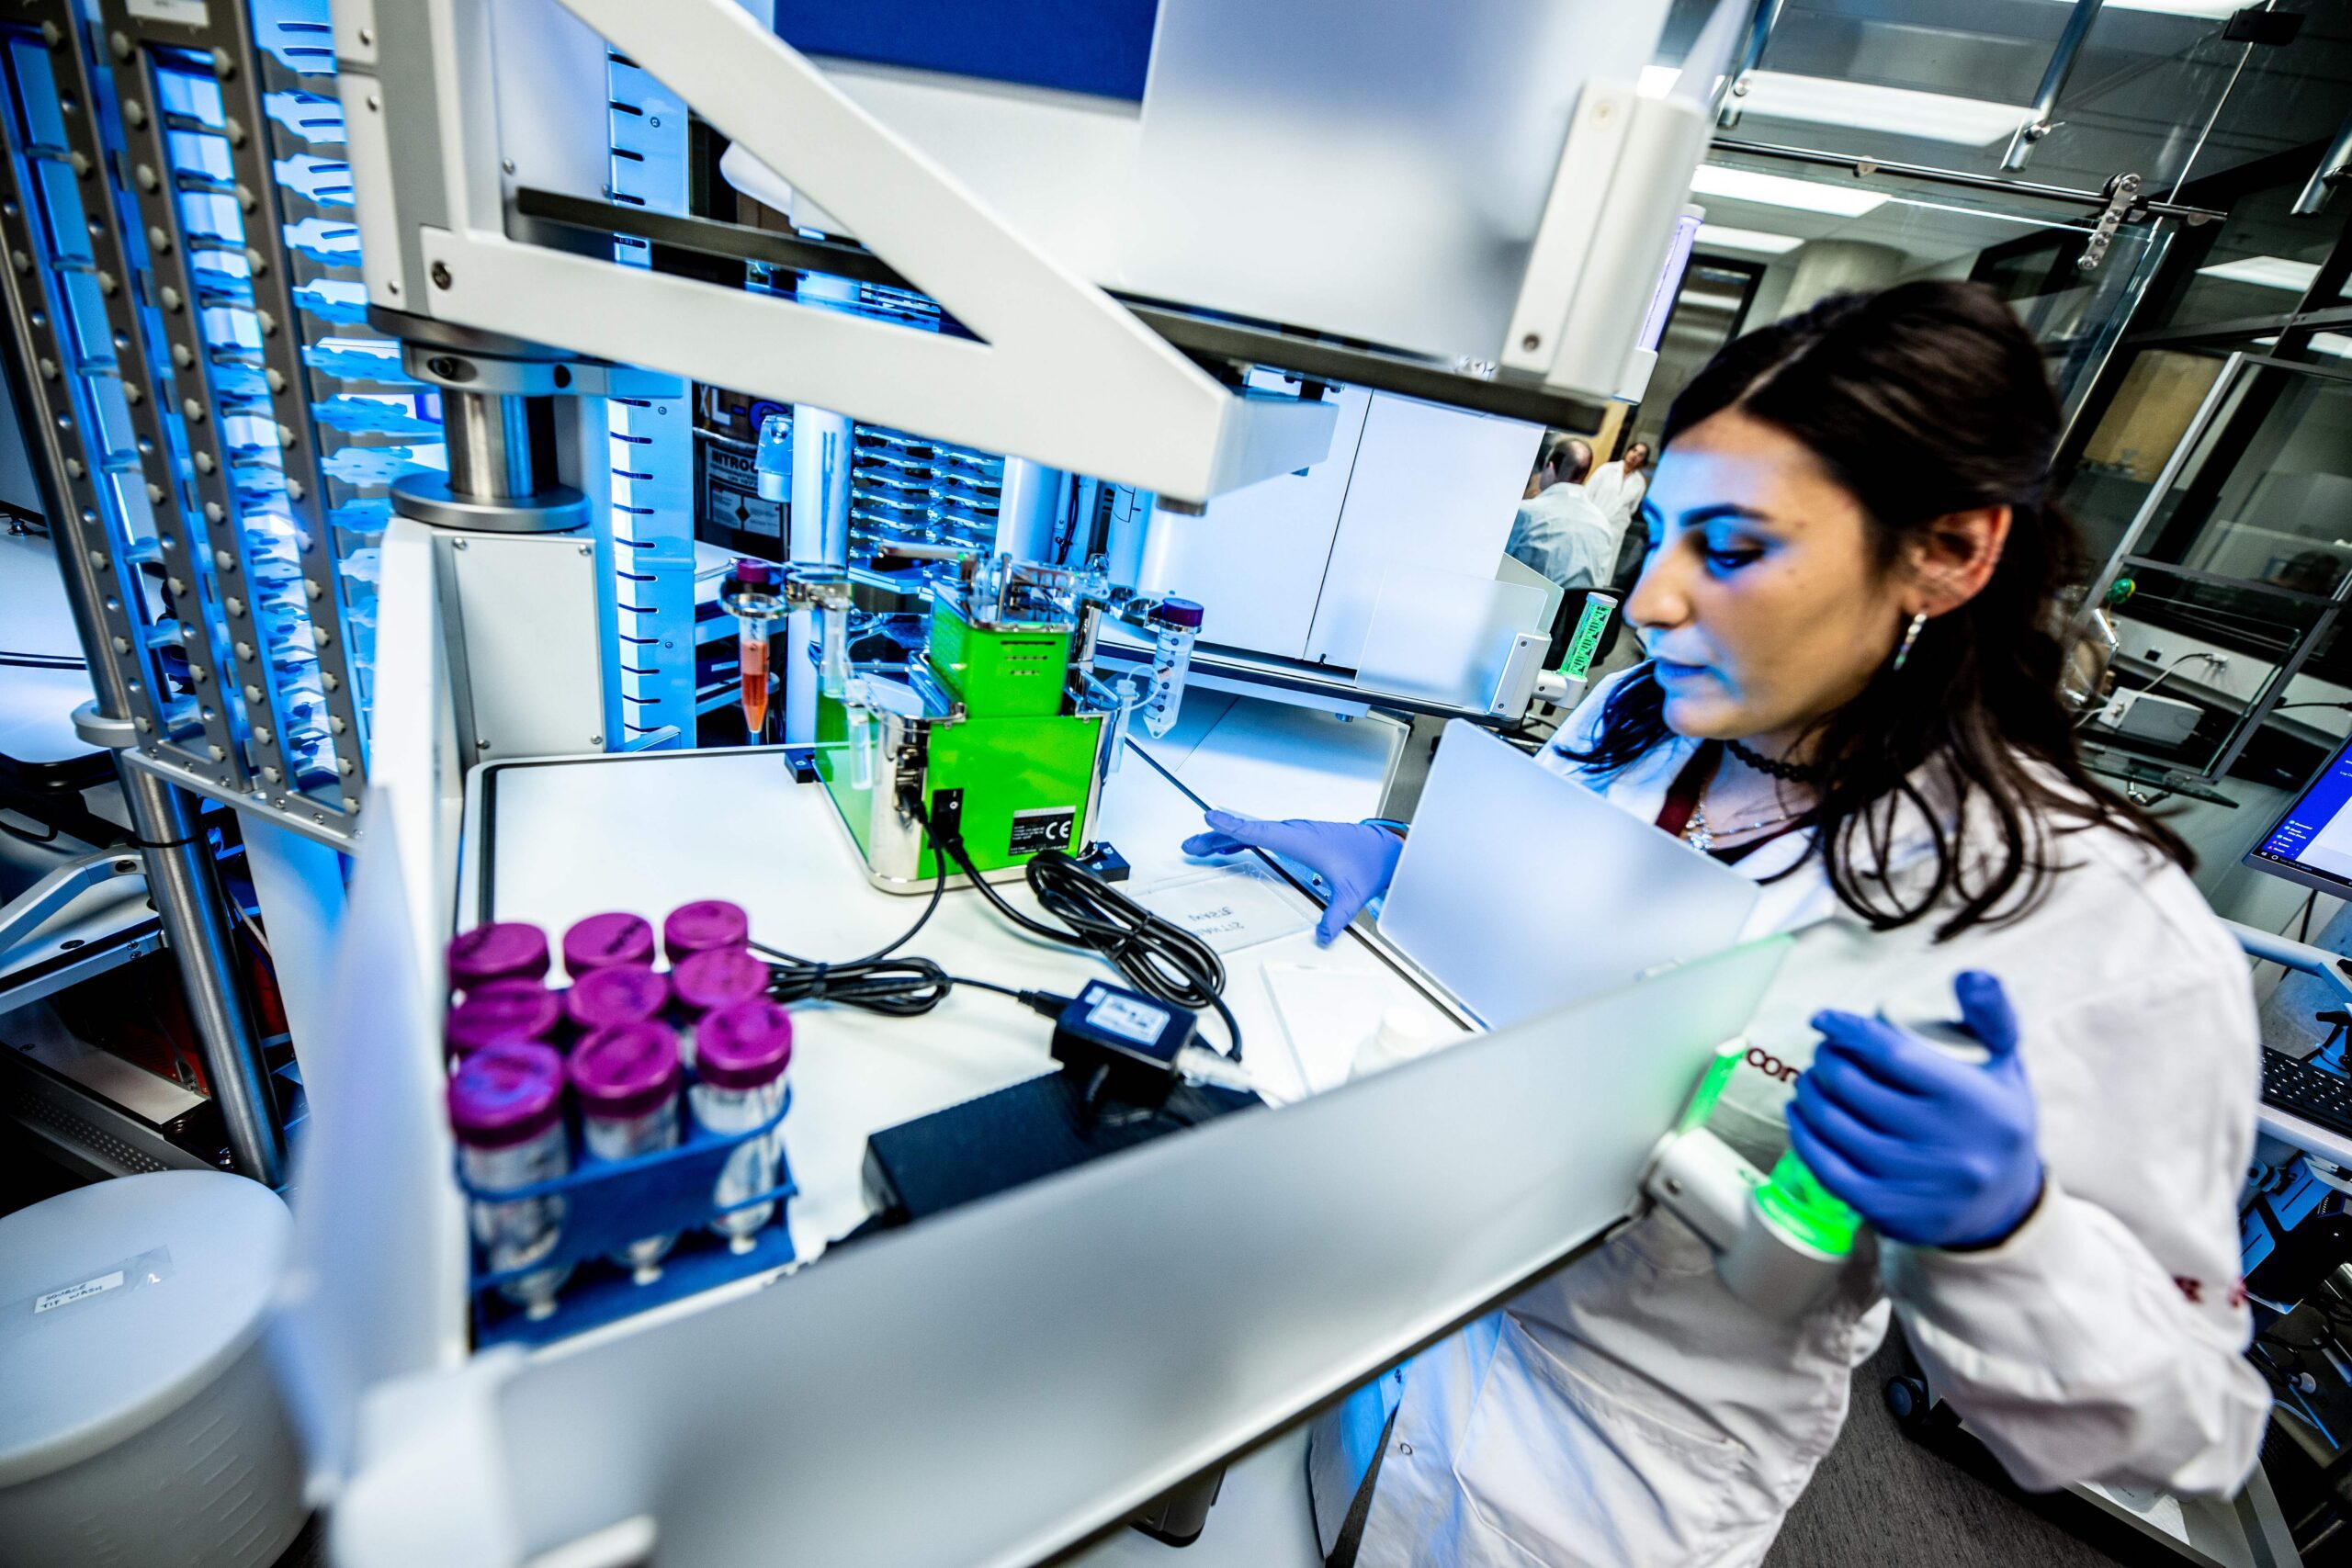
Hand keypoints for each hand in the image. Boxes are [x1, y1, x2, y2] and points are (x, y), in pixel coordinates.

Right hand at [1181, 811, 1402, 944]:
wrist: (1383, 850)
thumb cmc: (1368, 863)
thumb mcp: (1352, 894)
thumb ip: (1336, 917)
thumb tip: (1322, 936)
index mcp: (1301, 841)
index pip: (1260, 832)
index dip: (1233, 827)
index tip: (1210, 818)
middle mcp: (1294, 833)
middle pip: (1247, 831)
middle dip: (1217, 836)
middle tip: (1191, 844)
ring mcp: (1294, 834)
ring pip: (1252, 832)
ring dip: (1224, 837)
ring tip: (1200, 846)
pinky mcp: (1296, 838)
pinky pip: (1261, 836)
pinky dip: (1241, 838)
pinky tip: (1230, 847)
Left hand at [1787, 972, 2042, 1250]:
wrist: (2007, 1205)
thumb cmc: (1995, 1120)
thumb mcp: (2007, 1065)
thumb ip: (1992, 1014)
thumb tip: (1968, 975)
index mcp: (1972, 1100)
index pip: (1892, 1055)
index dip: (1848, 1031)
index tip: (1823, 1019)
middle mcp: (1945, 1144)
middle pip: (1855, 1088)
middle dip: (1826, 1061)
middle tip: (1823, 1052)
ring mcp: (1915, 1181)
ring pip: (1835, 1127)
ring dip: (1809, 1095)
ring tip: (1810, 1080)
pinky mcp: (1890, 1212)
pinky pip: (1829, 1169)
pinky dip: (1804, 1137)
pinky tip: (1800, 1117)